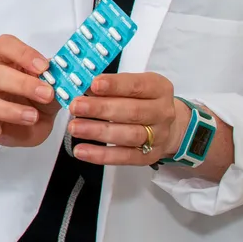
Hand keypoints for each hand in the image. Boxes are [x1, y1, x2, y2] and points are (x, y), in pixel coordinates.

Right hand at [0, 35, 60, 147]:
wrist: (33, 120)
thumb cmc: (40, 98)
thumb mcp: (55, 87)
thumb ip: (61, 82)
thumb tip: (72, 75)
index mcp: (7, 61)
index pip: (5, 45)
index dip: (23, 53)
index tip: (44, 66)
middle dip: (23, 84)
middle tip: (47, 94)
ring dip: (8, 110)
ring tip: (31, 117)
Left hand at [65, 72, 183, 164]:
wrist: (168, 126)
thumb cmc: (143, 101)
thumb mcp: (134, 86)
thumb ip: (112, 87)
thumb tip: (83, 89)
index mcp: (159, 89)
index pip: (137, 86)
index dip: (115, 85)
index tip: (94, 84)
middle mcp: (162, 112)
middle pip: (132, 112)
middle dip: (101, 109)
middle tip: (76, 107)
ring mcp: (158, 136)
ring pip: (129, 135)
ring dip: (98, 132)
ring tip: (75, 127)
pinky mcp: (149, 156)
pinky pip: (124, 157)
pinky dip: (101, 155)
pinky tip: (81, 150)